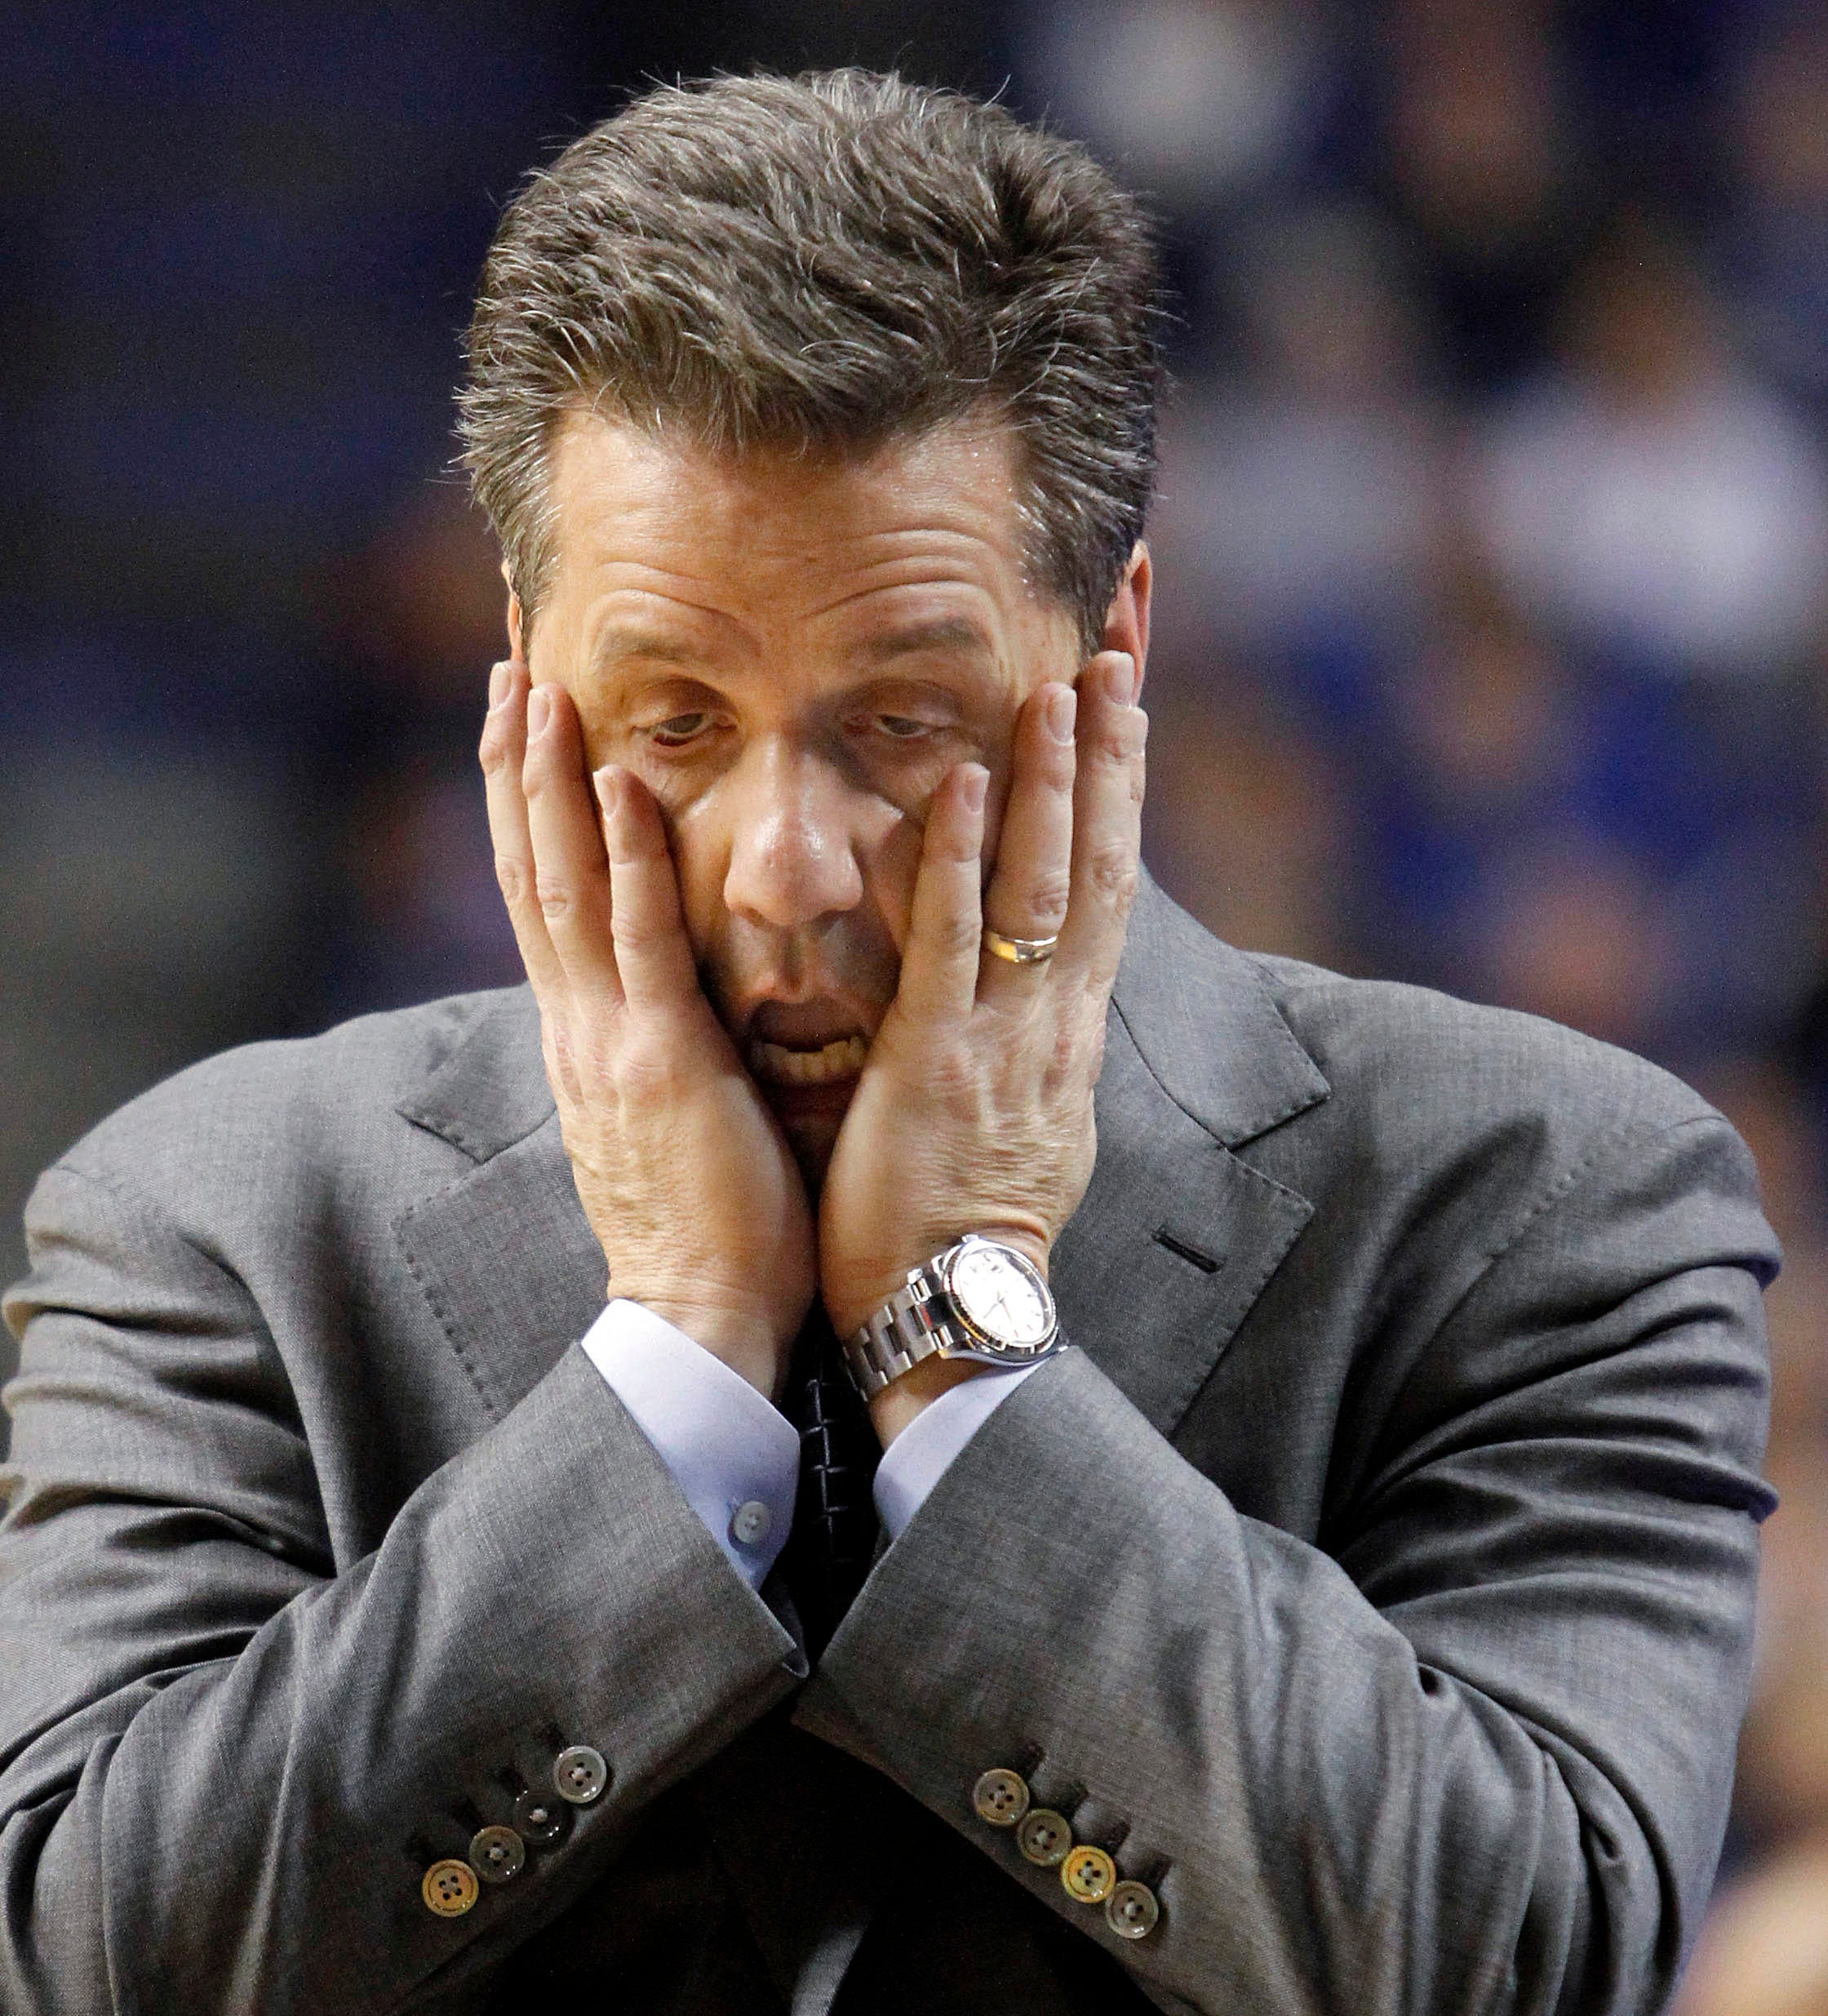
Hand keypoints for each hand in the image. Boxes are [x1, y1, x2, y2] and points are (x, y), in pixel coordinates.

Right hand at [482, 663, 814, 1396]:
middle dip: (514, 760)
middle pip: (531, 868)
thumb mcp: (667, 1113)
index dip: (525, 800)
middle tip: (505, 655)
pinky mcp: (659, 1064)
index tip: (519, 710)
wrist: (700, 1319)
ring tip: (533, 682)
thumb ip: (659, 1041)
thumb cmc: (707, 1226)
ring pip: (564, 887)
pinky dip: (626, 861)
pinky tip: (621, 784)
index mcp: (584, 1034)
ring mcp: (609, 1040)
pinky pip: (638, 945)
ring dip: (547, 782)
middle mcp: (578, 1024)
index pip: (543, 894)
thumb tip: (664, 994)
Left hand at [816, 650, 1144, 1439]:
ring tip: (1065, 679)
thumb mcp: (1025, 1124)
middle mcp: (1055, 1021)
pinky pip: (952, 947)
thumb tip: (1047, 1004)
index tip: (1130, 697)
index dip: (1126, 787)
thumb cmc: (970, 1228)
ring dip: (1057, 779)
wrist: (954, 1317)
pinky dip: (957, 862)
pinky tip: (961, 784)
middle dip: (1113, 752)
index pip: (1112, 883)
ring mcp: (1004, 1039)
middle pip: (1104, 860)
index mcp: (1069, 1032)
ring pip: (1043, 888)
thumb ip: (1030, 1047)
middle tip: (1119, 646)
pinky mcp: (936, 1064)